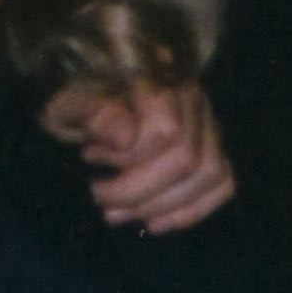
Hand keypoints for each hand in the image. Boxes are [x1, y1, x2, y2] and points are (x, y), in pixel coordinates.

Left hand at [51, 78, 238, 231]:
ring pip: (209, 172)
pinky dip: (190, 210)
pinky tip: (153, 222)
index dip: (129, 159)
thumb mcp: (68, 101)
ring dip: (160, 206)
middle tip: (100, 197)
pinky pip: (223, 182)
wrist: (87, 91)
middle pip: (188, 157)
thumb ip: (92, 113)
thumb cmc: (75, 98)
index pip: (165, 130)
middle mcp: (190, 90)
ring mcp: (206, 116)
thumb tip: (126, 137)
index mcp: (155, 70)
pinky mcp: (213, 141)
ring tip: (118, 212)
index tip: (90, 157)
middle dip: (139, 191)